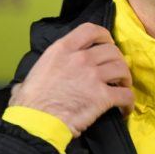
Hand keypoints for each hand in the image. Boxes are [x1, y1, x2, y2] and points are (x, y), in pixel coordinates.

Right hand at [9, 23, 133, 137]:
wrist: (36, 123)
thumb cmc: (29, 103)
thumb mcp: (32, 75)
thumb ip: (41, 71)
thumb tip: (26, 85)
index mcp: (62, 49)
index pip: (91, 30)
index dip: (104, 35)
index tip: (107, 43)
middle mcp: (80, 58)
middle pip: (112, 51)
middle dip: (117, 60)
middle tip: (116, 71)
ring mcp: (93, 76)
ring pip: (122, 69)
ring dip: (125, 79)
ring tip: (122, 87)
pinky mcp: (102, 96)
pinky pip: (126, 94)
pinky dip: (128, 102)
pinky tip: (124, 110)